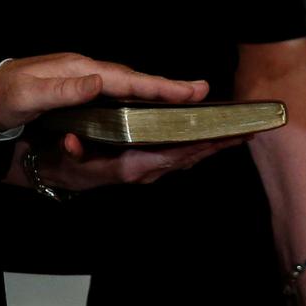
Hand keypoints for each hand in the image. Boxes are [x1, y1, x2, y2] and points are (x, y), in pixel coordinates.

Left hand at [0, 52, 207, 128]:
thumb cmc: (2, 96)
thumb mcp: (28, 95)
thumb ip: (62, 90)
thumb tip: (99, 82)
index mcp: (80, 71)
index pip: (127, 80)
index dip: (160, 86)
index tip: (191, 90)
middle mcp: (87, 73)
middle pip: (137, 82)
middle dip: (169, 89)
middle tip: (203, 93)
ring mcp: (85, 82)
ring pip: (131, 88)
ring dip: (159, 94)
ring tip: (188, 100)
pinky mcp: (82, 93)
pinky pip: (120, 96)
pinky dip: (141, 100)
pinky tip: (153, 108)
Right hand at [25, 132, 248, 191]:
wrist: (60, 174)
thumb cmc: (65, 161)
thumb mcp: (66, 155)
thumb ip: (72, 150)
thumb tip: (72, 142)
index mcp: (131, 166)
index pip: (173, 153)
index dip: (200, 144)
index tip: (224, 134)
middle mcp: (145, 171)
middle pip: (189, 157)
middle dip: (217, 145)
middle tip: (246, 131)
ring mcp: (149, 170)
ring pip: (188, 159)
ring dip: (213, 147)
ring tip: (239, 133)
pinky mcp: (148, 166)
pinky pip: (180, 157)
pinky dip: (199, 148)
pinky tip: (214, 138)